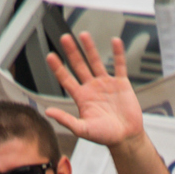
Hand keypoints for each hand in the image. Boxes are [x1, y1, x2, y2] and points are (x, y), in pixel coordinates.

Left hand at [43, 32, 144, 148]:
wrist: (126, 138)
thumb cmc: (105, 136)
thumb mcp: (83, 129)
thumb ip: (66, 120)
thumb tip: (48, 112)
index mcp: (82, 97)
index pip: (66, 79)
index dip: (58, 68)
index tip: (50, 55)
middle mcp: (92, 88)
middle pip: (79, 65)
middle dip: (72, 52)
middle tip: (64, 38)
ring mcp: (106, 84)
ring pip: (96, 62)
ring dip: (90, 49)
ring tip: (84, 35)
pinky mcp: (121, 84)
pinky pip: (119, 66)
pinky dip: (118, 54)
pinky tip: (115, 41)